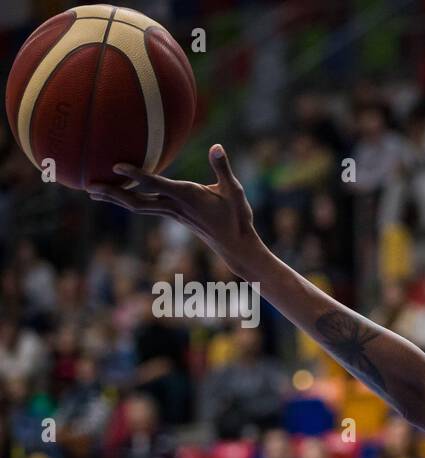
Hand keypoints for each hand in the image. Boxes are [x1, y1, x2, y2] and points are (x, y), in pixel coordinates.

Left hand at [86, 144, 266, 278]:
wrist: (235, 245)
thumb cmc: (237, 217)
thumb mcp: (234, 191)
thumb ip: (222, 168)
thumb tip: (217, 146)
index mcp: (187, 196)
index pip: (156, 185)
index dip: (136, 176)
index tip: (116, 166)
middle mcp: (174, 206)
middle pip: (136, 200)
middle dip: (112, 193)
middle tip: (88, 185)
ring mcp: (171, 213)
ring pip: (137, 205)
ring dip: (114, 198)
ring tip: (92, 191)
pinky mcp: (172, 215)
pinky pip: (144, 206)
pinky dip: (127, 200)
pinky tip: (117, 195)